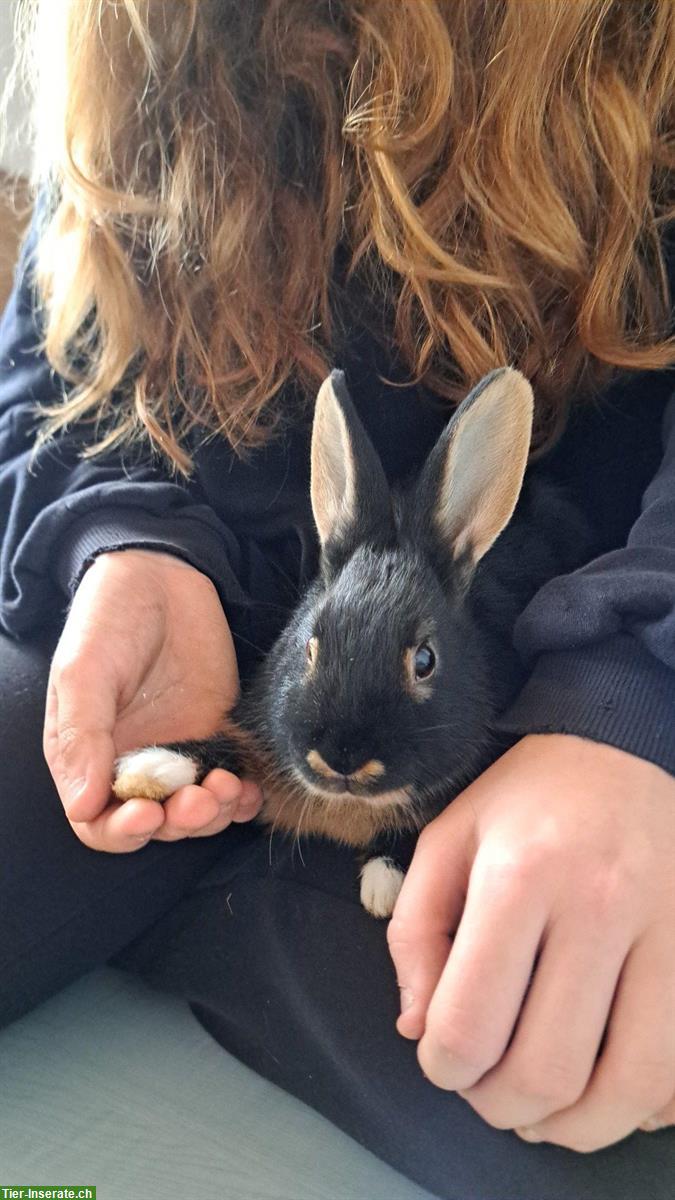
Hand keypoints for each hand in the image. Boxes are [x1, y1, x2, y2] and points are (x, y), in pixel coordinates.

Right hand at [44, 550, 261, 851]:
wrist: (163, 572)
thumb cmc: (109, 618)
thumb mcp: (84, 672)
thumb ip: (83, 737)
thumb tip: (83, 806)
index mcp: (90, 755)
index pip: (99, 822)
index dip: (123, 830)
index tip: (150, 813)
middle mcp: (134, 762)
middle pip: (156, 824)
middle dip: (179, 822)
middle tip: (202, 798)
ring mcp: (179, 750)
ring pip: (197, 812)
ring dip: (215, 814)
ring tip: (229, 787)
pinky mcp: (217, 734)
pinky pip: (232, 783)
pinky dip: (244, 798)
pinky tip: (253, 791)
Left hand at [388, 734, 674, 1149]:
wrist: (621, 749)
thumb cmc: (525, 799)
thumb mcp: (447, 839)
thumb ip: (415, 932)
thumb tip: (417, 1028)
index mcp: (520, 875)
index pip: (470, 1024)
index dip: (443, 1067)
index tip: (441, 1056)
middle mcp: (599, 905)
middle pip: (548, 1070)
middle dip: (500, 1106)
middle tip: (486, 1089)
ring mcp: (666, 930)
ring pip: (629, 1087)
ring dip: (574, 1126)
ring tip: (541, 1108)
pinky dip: (640, 1103)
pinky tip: (602, 1082)